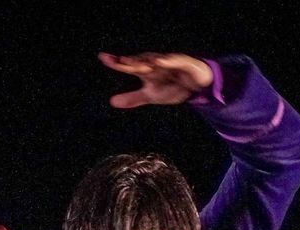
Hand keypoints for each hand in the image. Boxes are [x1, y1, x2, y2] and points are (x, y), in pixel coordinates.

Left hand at [98, 51, 213, 108]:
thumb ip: (133, 98)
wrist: (196, 86)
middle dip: (129, 61)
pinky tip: (160, 62)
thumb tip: (111, 102)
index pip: (129, 66)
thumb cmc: (172, 86)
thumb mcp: (151, 96)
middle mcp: (155, 64)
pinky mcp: (183, 62)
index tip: (103, 58)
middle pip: (140, 61)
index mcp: (146, 70)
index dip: (116, 62)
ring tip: (131, 61)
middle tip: (117, 62)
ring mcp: (168, 62)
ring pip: (155, 59)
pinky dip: (167, 60)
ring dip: (144, 60)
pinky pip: (174, 60)